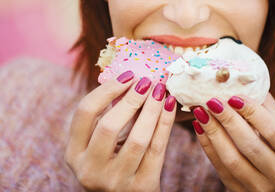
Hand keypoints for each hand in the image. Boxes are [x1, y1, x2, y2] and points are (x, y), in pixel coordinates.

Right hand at [65, 71, 176, 191]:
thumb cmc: (114, 165)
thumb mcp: (100, 147)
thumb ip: (106, 120)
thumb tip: (130, 81)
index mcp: (74, 154)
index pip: (85, 113)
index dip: (107, 90)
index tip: (128, 76)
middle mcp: (89, 169)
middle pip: (109, 125)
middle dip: (131, 99)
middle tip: (147, 82)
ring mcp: (116, 180)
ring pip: (138, 138)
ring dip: (152, 109)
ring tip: (160, 91)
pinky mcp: (141, 186)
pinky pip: (157, 148)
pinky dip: (165, 123)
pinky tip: (170, 105)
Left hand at [192, 94, 274, 191]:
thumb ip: (268, 109)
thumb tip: (244, 83)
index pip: (272, 131)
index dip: (251, 111)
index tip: (233, 95)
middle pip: (250, 145)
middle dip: (228, 120)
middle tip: (211, 101)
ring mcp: (262, 188)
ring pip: (232, 159)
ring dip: (213, 133)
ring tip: (201, 113)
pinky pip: (221, 170)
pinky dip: (208, 148)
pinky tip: (201, 129)